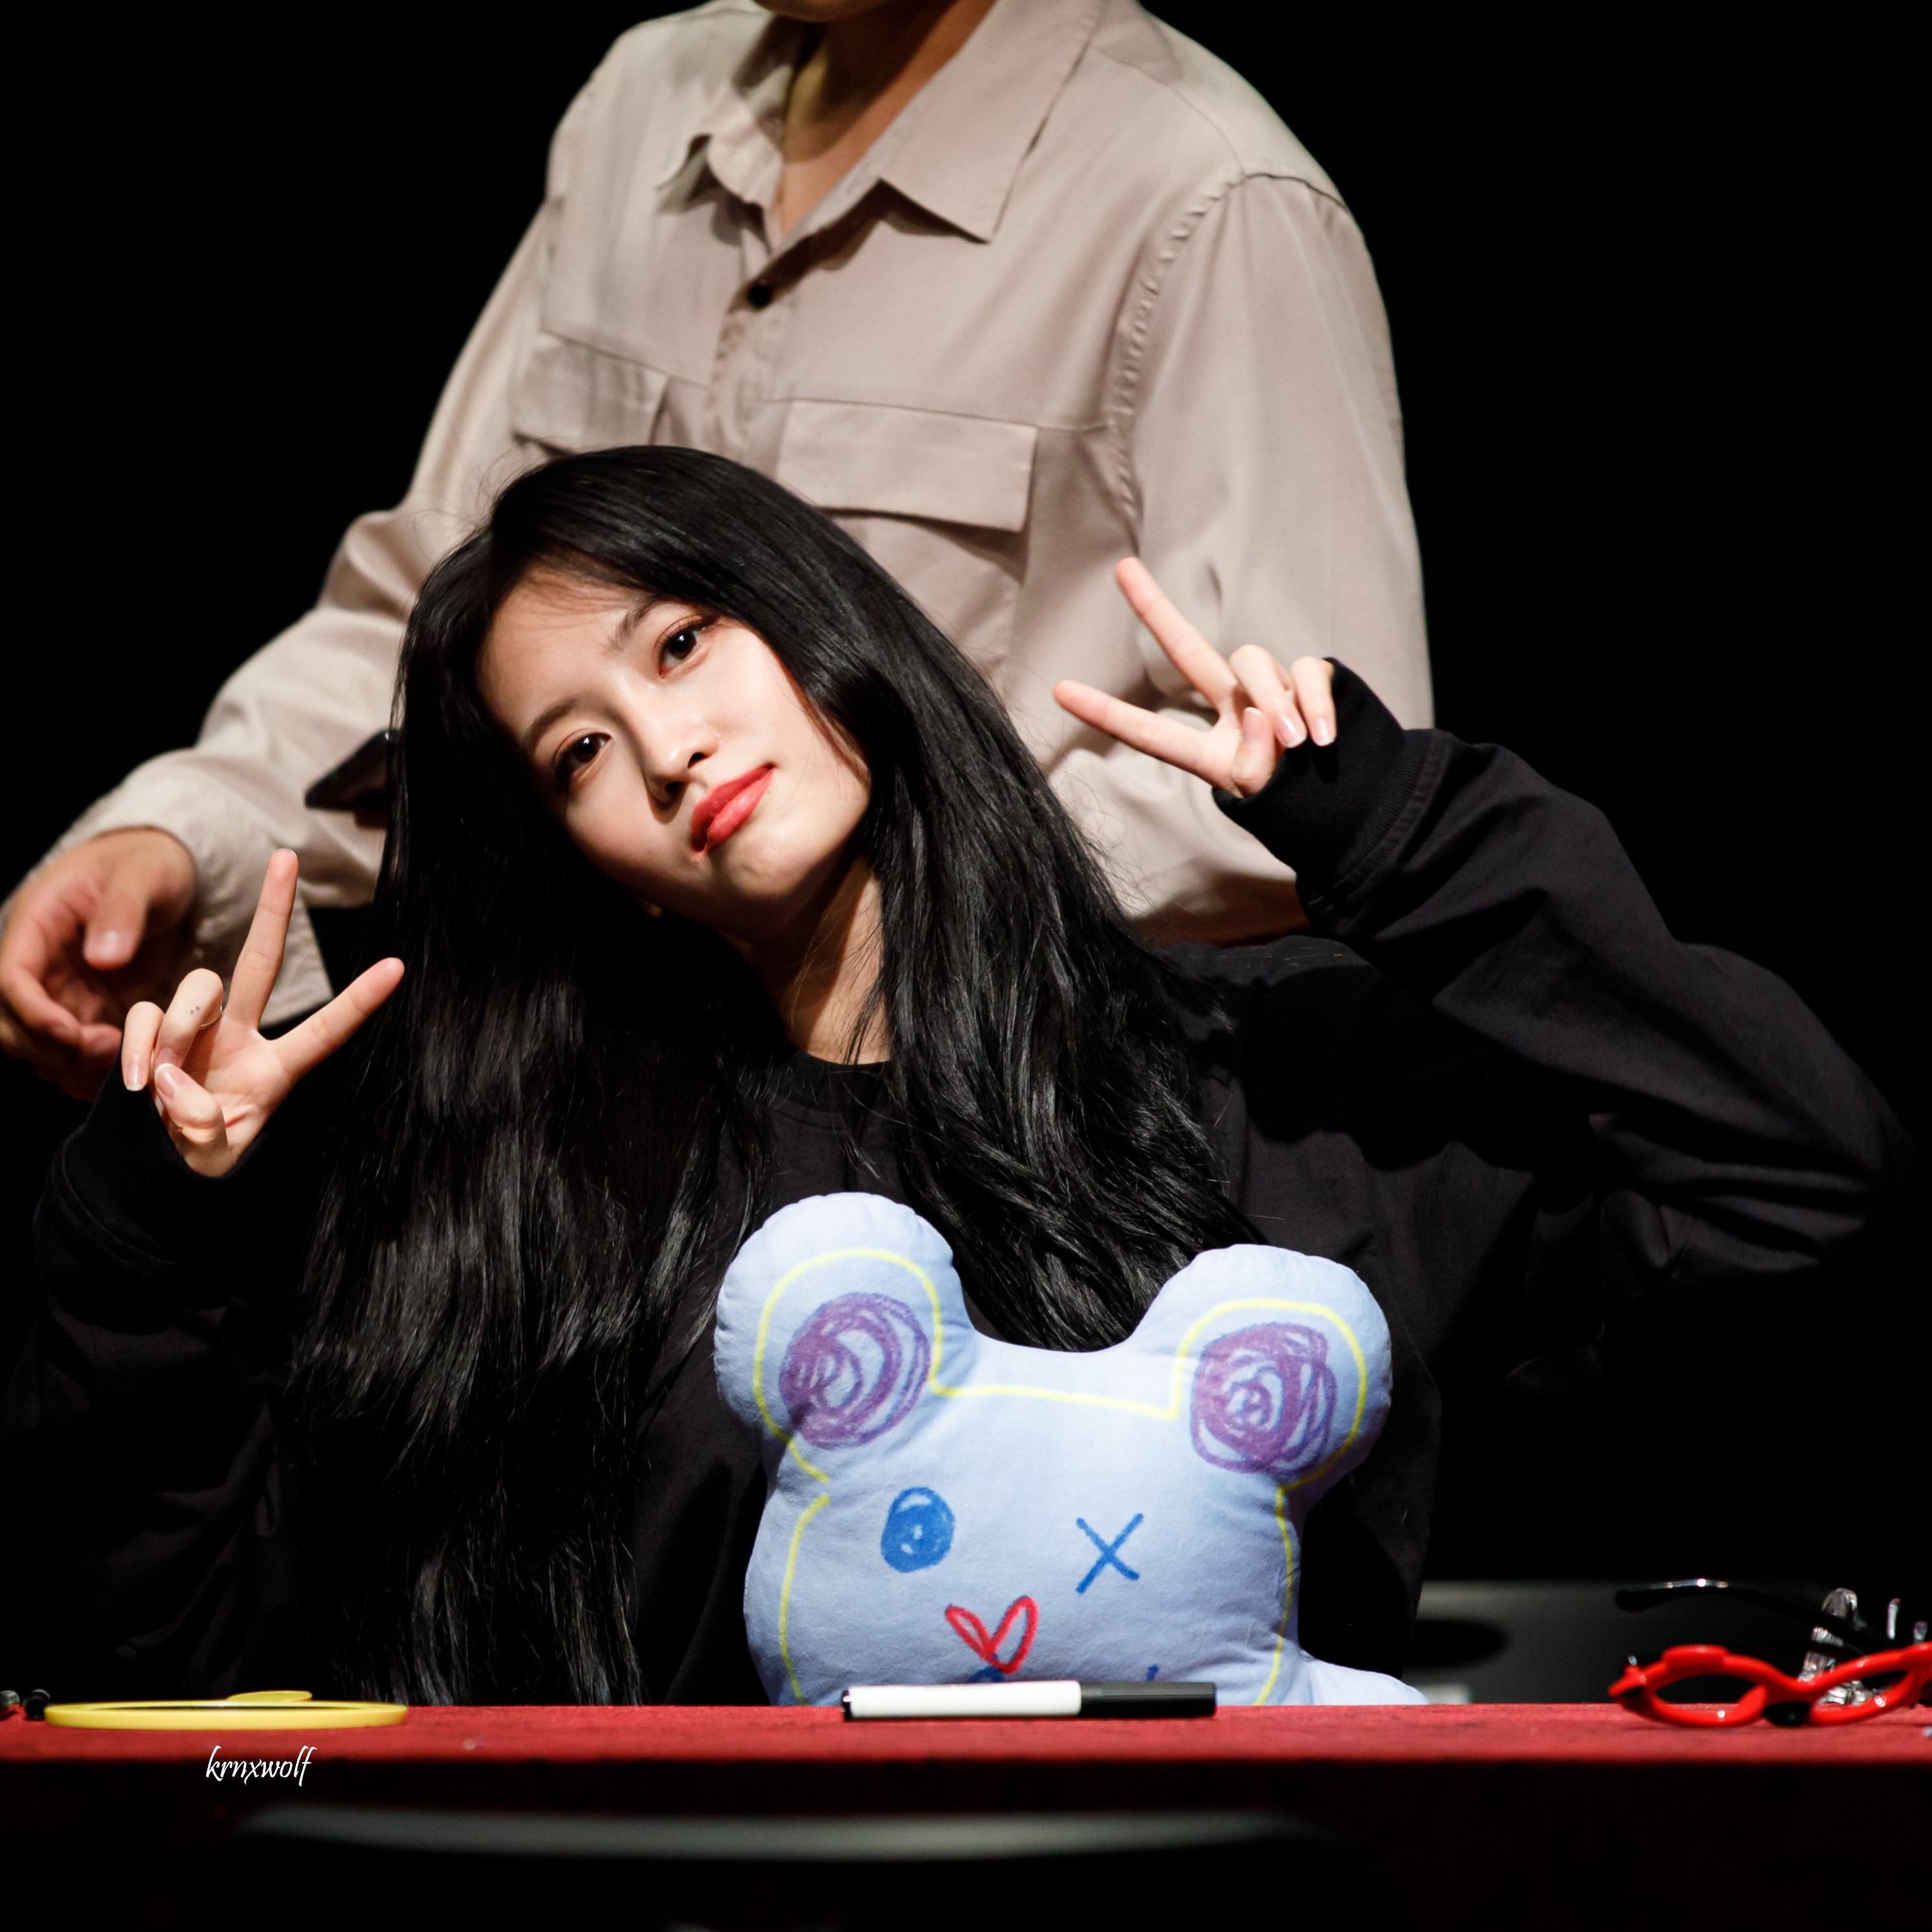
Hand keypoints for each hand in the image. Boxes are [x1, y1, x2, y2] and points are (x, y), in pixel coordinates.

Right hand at [0, 828, 198, 1096]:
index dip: (33, 1014)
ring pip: (40, 1046)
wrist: (163, 874)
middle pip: (13, 1024)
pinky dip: (92, 1068)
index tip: (72, 1035)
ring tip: (127, 1063)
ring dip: (72, 1065)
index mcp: (35, 926)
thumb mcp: (144, 874)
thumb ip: (123, 910)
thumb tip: (102, 957)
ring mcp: (59, 990)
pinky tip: (129, 1072)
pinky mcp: (86, 1009)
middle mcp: (37, 964)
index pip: (8, 980)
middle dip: (52, 1049)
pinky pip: (73, 1050)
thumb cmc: (148, 864)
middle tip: (110, 1053)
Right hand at [121, 851, 402, 1177]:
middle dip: (273, 910)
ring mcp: (195, 1029)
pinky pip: (143, 1014)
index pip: (324, 1031)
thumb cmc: (195, 1159)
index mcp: (276, 1070)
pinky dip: (136, 1045)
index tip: (398, 967)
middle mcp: (240, 1036)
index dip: (360, 1002)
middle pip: (260, 962)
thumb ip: (202, 1127)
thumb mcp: (212, 1157)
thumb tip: (173, 1081)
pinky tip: (137, 1083)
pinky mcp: (151, 1029)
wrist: (149, 1167)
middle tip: (286, 855)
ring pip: (197, 987)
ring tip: (162, 1083)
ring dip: (176, 1029)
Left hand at [1054, 559, 1336, 798]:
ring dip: (1274, 700)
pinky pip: (1307, 671)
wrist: (1358, 802)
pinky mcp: (1312, 679)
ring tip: (1297, 746)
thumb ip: (1251, 765)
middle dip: (1156, 608)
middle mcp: (1233, 711)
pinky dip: (1314, 702)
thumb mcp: (1264, 799)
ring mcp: (1271, 692)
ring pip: (1253, 663)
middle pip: (1189, 651)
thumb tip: (1258, 715)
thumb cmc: (1301, 805)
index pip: (1150, 731)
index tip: (1058, 690)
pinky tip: (1322, 738)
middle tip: (1122, 568)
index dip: (1107, 712)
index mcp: (1209, 751)